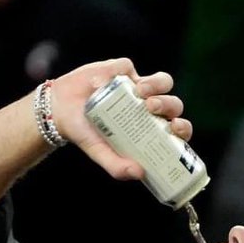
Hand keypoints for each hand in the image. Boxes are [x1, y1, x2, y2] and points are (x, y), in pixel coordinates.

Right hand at [48, 59, 191, 179]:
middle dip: (169, 105)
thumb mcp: (100, 153)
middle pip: (173, 104)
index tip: (175, 128)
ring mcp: (138, 87)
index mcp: (151, 130)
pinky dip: (124, 74)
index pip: (177, 129)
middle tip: (153, 108)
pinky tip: (110, 82)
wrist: (61, 110)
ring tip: (141, 93)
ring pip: (163, 82)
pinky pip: (130, 68)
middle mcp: (149, 108)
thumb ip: (117, 166)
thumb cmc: (86, 134)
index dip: (182, 128)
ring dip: (157, 85)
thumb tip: (139, 174)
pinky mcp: (122, 70)